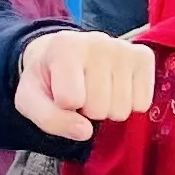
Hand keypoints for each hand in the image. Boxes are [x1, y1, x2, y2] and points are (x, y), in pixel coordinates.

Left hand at [16, 29, 157, 139]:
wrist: (65, 52)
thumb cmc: (48, 79)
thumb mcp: (31, 100)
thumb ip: (49, 119)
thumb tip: (85, 131)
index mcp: (64, 47)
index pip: (70, 100)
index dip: (64, 107)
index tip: (60, 92)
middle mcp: (98, 42)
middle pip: (98, 108)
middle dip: (88, 110)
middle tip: (81, 92)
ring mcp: (124, 48)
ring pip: (121, 110)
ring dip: (108, 108)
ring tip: (97, 89)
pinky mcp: (144, 57)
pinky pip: (142, 104)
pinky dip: (129, 104)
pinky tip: (116, 87)